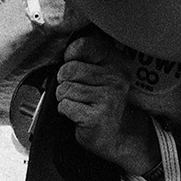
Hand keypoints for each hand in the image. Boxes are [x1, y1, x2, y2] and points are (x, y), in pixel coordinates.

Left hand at [56, 29, 157, 175]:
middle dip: (64, 81)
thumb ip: (86, 60)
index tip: (72, 64)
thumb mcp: (102, 75)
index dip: (70, 55)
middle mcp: (116, 77)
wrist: (118, 135)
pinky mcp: (96, 116)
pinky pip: (65, 105)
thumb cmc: (103, 102)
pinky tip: (77, 114)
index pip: (85, 45)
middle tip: (74, 90)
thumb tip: (62, 57)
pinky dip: (64, 111)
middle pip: (69, 68)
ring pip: (65, 88)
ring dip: (64, 98)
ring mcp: (107, 97)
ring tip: (77, 103)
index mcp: (117, 62)